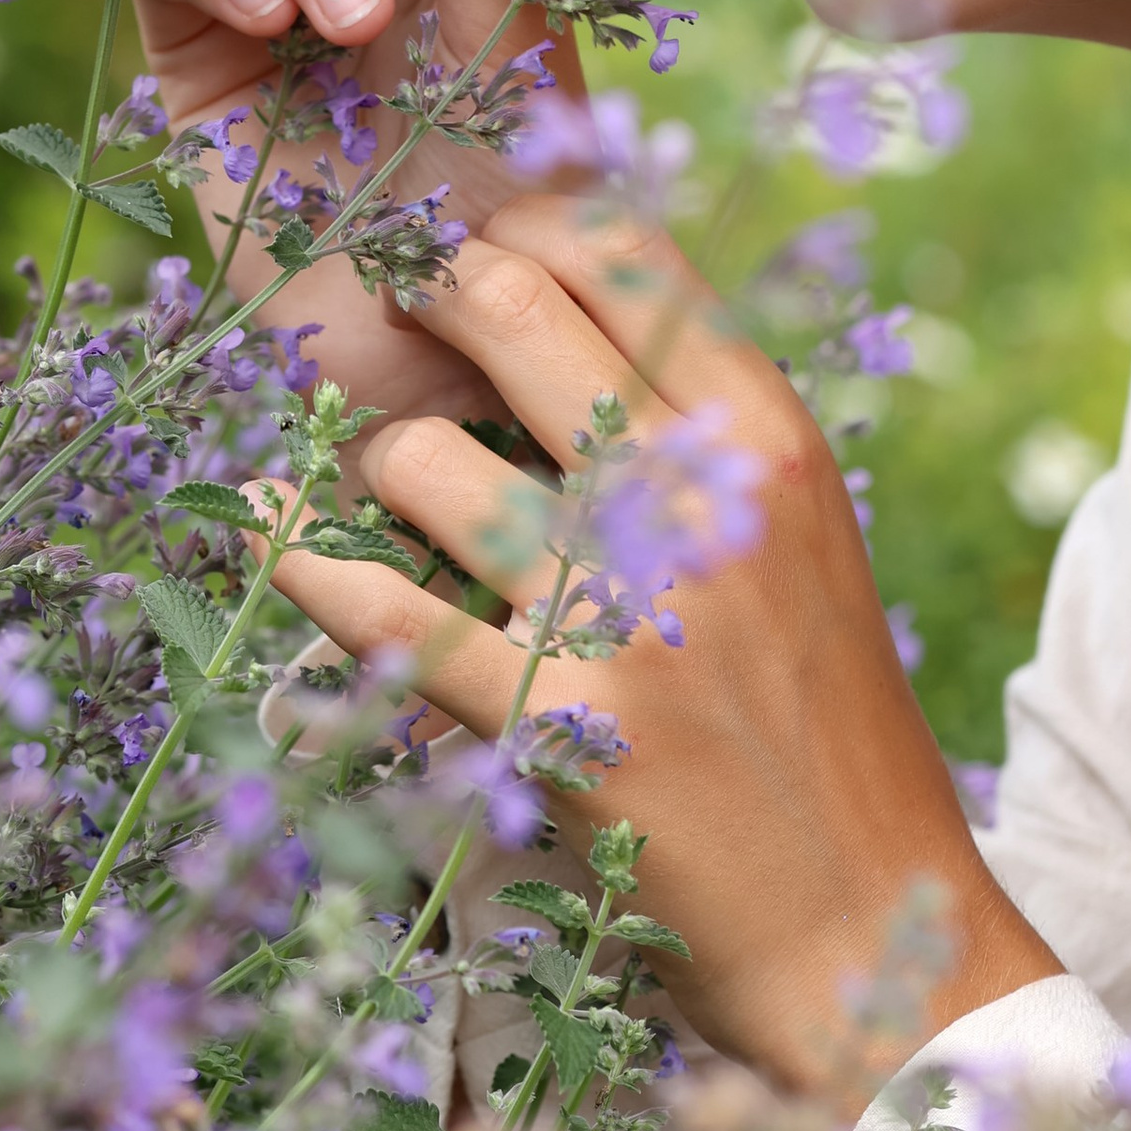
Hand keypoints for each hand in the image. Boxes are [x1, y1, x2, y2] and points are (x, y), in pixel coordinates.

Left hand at [254, 194, 1061, 1096]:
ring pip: (423, 458)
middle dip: (433, 290)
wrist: (863, 910)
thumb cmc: (821, 708)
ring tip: (401, 493)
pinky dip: (303, 563)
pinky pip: (381, 611)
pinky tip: (268, 526)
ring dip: (384, 466)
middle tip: (404, 307)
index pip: (622, 251)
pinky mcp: (550, 722)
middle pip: (512, 306)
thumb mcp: (797, 528)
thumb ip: (701, 419)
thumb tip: (560, 301)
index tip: (477, 238)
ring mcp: (622, 608)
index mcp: (768, 432)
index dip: (523, 220)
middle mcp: (699, 495)